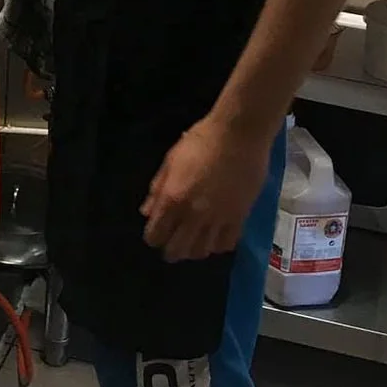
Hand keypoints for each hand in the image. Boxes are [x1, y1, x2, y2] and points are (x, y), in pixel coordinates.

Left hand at [142, 115, 275, 262]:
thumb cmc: (201, 140)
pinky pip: (226, 244)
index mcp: (172, 198)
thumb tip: (147, 212)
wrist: (239, 135)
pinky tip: (215, 236)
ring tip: (194, 241)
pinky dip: (218, 244)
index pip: (155, 235)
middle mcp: (193, 214)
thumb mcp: (171, 160)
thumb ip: (157, 188)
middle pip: (177, 250)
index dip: (153, 238)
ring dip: (194, 250)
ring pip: (202, 251)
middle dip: (171, 250)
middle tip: (173, 244)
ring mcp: (218, 218)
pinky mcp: (239, 217)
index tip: (156, 234)